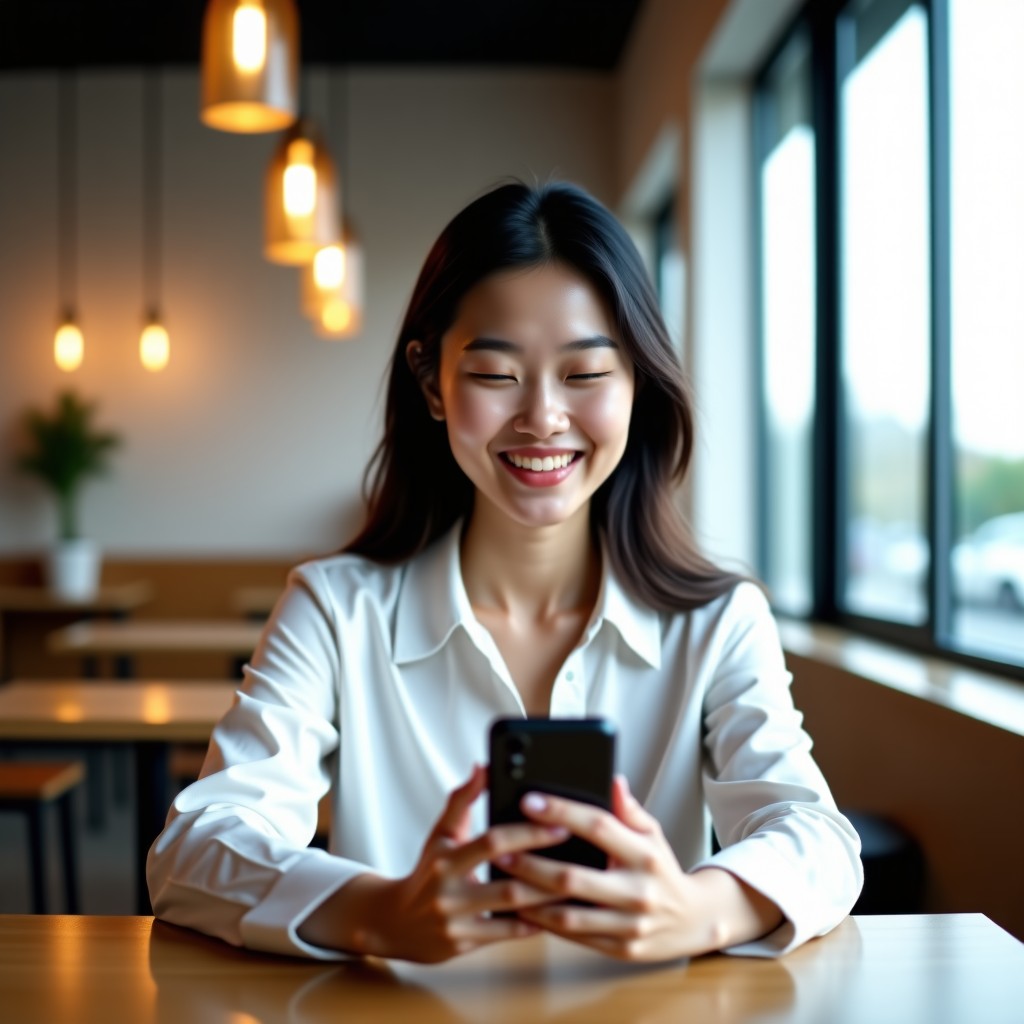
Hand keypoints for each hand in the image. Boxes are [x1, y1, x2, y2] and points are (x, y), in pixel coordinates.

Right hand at [300, 765, 569, 961]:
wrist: (394, 922)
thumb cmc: (426, 872)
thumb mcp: (440, 833)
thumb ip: (463, 799)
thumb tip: (483, 766)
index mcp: (446, 857)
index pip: (493, 841)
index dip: (528, 833)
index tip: (559, 823)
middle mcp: (449, 890)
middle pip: (506, 882)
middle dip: (545, 870)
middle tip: (579, 858)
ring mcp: (456, 921)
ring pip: (510, 912)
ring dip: (545, 899)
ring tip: (576, 885)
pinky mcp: (463, 945)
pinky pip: (505, 935)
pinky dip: (531, 924)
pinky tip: (555, 913)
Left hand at [495, 775, 782, 961]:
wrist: (693, 921)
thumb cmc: (662, 870)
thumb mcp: (653, 833)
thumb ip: (628, 809)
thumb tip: (611, 779)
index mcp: (644, 855)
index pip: (598, 827)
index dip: (562, 812)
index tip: (530, 801)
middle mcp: (638, 891)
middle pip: (574, 877)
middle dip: (532, 863)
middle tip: (501, 849)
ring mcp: (628, 925)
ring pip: (569, 915)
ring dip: (531, 898)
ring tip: (504, 880)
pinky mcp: (620, 950)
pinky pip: (575, 937)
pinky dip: (546, 924)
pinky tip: (524, 909)